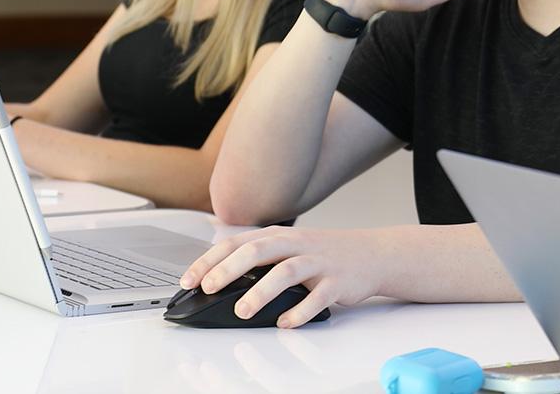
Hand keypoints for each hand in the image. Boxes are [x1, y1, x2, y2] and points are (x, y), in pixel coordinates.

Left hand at [180, 226, 385, 328]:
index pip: (237, 243)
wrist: (371, 254)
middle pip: (258, 250)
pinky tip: (285, 323)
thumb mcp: (288, 246)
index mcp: (279, 236)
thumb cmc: (323, 254)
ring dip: (261, 291)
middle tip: (208, 289)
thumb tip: (217, 274)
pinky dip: (300, 311)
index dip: (210, 260)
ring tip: (243, 311)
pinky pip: (317, 297)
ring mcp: (317, 262)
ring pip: (286, 271)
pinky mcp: (337, 281)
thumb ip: (258, 255)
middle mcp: (296, 244)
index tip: (188, 280)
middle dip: (229, 269)